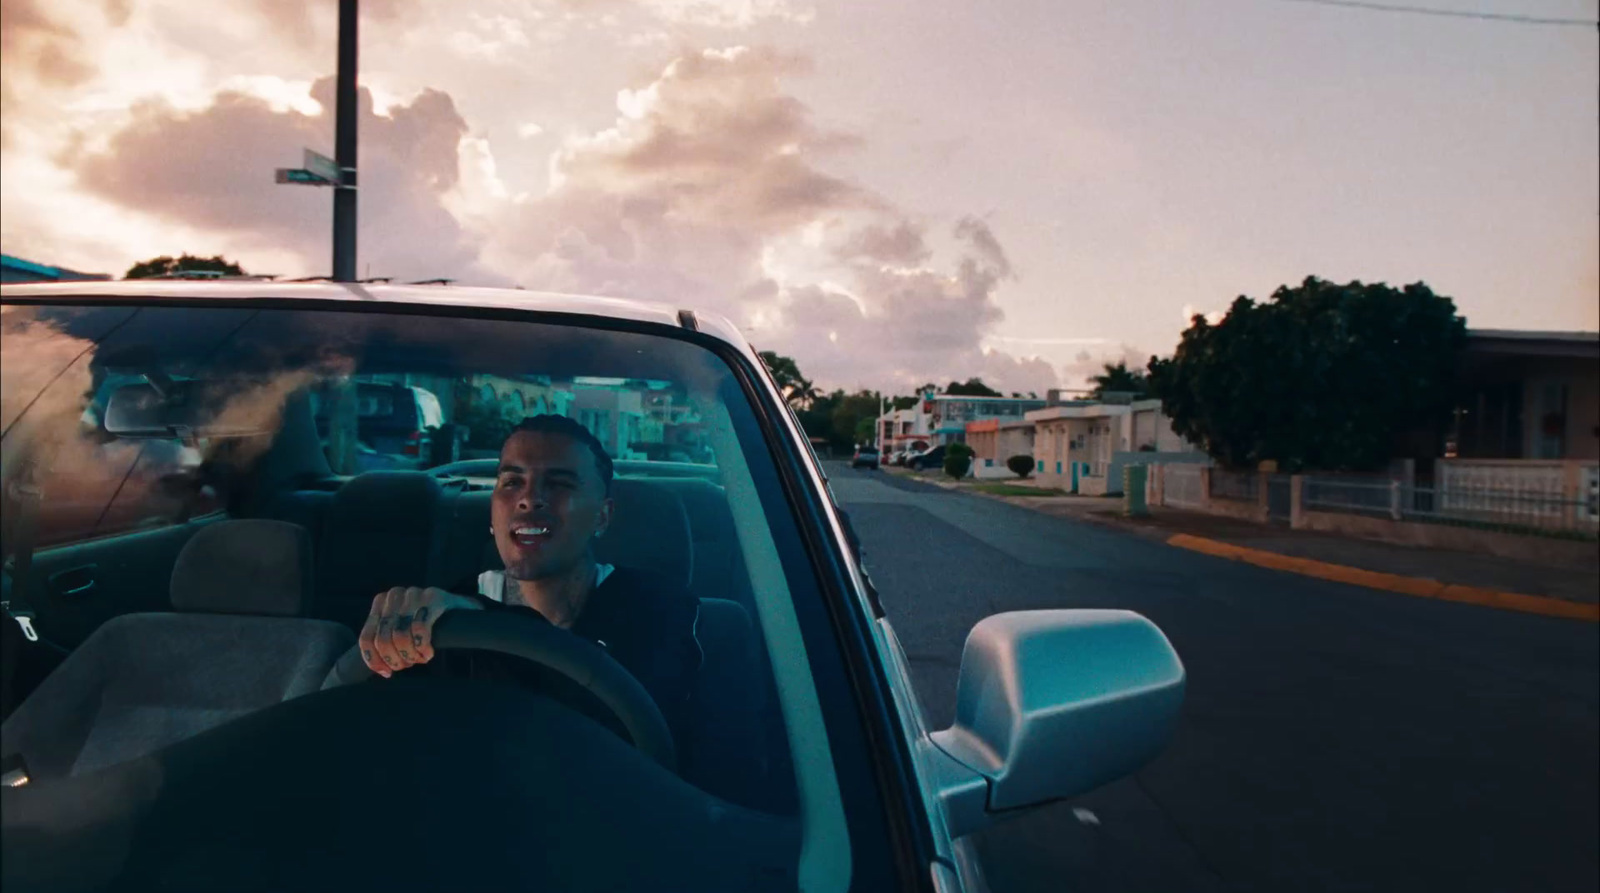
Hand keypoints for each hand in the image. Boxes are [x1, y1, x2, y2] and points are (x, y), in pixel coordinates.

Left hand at [359, 586, 483, 677]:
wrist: (460, 608)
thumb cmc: (427, 623)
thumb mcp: (401, 628)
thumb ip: (385, 640)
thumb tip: (379, 668)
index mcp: (381, 602)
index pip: (366, 637)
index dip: (374, 660)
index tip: (386, 672)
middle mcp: (394, 595)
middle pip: (383, 639)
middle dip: (395, 659)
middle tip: (407, 664)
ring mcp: (413, 594)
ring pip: (400, 636)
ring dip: (410, 655)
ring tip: (420, 658)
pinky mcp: (433, 598)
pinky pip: (419, 629)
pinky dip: (422, 647)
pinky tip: (428, 652)